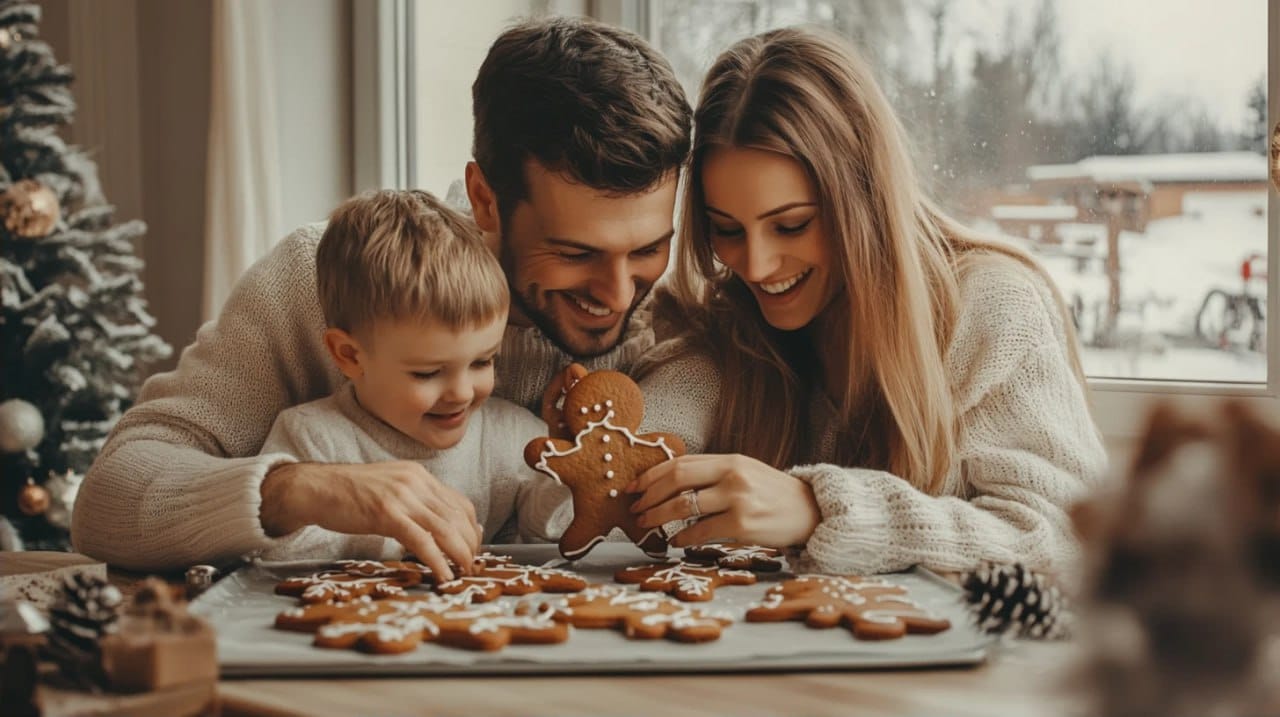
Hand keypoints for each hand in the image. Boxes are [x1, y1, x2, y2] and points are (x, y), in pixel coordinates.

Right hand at [260, 461, 482, 580]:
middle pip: (458, 517)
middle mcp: (416, 482)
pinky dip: (437, 560)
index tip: (473, 548)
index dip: (471, 529)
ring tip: (463, 573)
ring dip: (459, 554)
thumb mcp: (389, 489)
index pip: (460, 503)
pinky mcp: (386, 513)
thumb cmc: (348, 494)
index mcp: (418, 476)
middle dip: (469, 545)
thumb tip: (438, 526)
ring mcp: (402, 496)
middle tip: (470, 566)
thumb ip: (414, 502)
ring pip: (445, 528)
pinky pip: (421, 540)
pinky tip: (443, 575)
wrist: (314, 487)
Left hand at [625, 454, 820, 548]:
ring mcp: (737, 500)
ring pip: (683, 507)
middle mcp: (732, 475)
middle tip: (635, 509)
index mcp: (729, 460)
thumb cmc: (771, 494)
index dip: (650, 475)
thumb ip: (712, 474)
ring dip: (658, 517)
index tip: (632, 487)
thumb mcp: (744, 473)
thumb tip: (669, 484)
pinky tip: (675, 542)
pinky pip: (701, 533)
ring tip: (647, 525)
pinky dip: (682, 539)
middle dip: (648, 496)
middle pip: (676, 480)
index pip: (679, 463)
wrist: (810, 511)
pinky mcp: (742, 526)